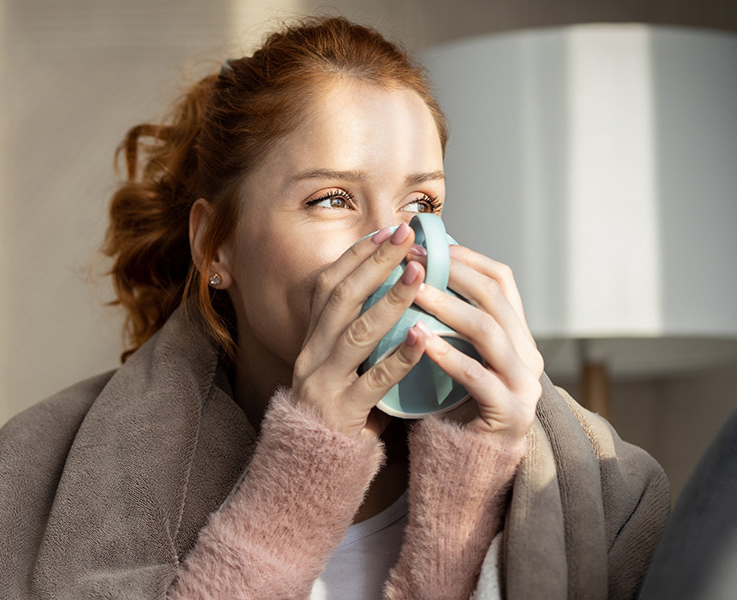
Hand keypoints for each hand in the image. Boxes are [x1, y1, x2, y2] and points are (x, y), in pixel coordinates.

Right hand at [291, 223, 436, 436]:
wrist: (314, 466)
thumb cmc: (341, 410)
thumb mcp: (343, 364)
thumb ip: (361, 331)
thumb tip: (397, 288)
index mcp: (312, 338)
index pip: (329, 284)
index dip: (357, 254)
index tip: (387, 229)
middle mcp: (312, 354)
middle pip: (340, 297)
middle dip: (374, 262)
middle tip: (406, 235)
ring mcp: (324, 383)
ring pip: (356, 333)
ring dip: (390, 301)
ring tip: (420, 275)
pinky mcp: (342, 413)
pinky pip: (373, 382)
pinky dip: (399, 358)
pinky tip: (424, 338)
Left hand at [411, 244, 543, 444]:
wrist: (468, 463)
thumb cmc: (454, 403)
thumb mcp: (458, 354)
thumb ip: (450, 320)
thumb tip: (416, 269)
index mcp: (518, 335)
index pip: (501, 281)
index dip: (466, 258)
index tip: (427, 243)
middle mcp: (529, 355)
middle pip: (495, 300)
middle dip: (453, 275)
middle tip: (414, 261)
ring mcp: (524, 385)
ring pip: (488, 333)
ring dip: (448, 308)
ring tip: (413, 293)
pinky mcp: (509, 413)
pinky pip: (477, 377)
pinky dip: (448, 355)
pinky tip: (420, 340)